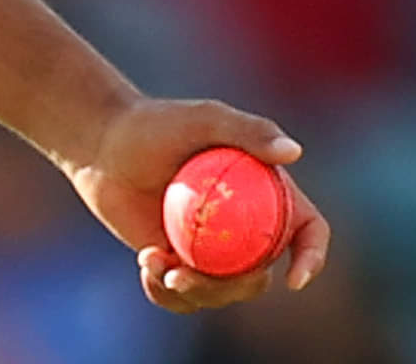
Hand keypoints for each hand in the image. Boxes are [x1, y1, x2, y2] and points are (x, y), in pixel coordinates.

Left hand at [61, 96, 331, 311]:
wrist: (103, 145)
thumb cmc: (156, 124)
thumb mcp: (205, 119)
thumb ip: (250, 131)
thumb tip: (294, 153)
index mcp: (265, 193)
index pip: (308, 230)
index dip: (312, 257)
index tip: (294, 279)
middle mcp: (244, 227)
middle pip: (261, 275)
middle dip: (234, 287)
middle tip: (190, 273)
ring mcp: (211, 249)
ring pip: (221, 293)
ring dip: (194, 292)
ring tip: (155, 264)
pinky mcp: (177, 262)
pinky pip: (183, 296)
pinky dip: (166, 292)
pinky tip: (145, 264)